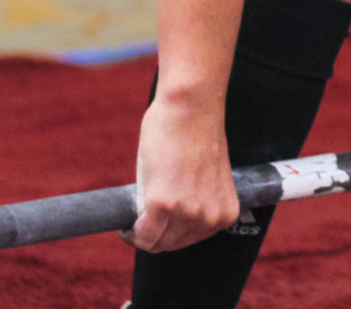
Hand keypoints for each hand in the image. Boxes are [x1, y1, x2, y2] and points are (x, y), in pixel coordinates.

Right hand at [129, 95, 239, 252]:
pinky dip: (130, 234)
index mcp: (224, 212)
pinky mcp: (161, 204)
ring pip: (155, 242)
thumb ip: (192, 202)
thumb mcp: (204, 178)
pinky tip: (126, 226)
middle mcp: (208, 218)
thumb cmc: (194, 133)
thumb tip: (169, 221)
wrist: (190, 108)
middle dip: (155, 235)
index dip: (170, 234)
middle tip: (140, 222)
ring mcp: (186, 212)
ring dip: (141, 234)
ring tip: (134, 221)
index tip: (157, 228)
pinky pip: (141, 235)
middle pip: (172, 243)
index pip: (191, 240)